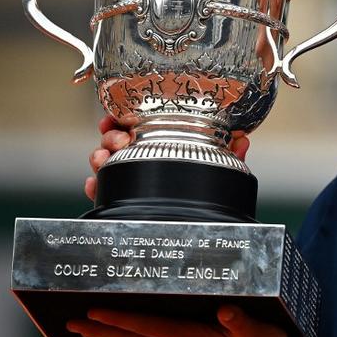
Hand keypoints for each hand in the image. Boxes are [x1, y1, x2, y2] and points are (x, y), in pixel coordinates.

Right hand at [85, 116, 250, 201]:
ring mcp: (127, 175)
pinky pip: (101, 188)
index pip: (137, 122)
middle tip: (120, 140)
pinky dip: (94, 184)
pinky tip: (94, 183)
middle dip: (112, 135)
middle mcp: (140, 155)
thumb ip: (227, 154)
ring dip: (99, 155)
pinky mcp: (118, 195)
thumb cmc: (203, 185)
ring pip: (103, 159)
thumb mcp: (216, 167)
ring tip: (104, 158)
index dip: (123, 116)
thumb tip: (242, 140)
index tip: (117, 116)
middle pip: (116, 137)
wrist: (196, 221)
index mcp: (160, 140)